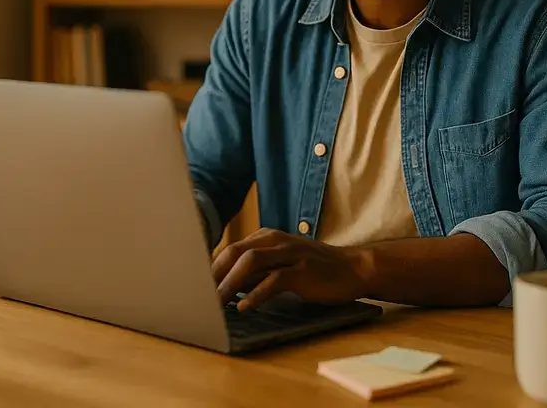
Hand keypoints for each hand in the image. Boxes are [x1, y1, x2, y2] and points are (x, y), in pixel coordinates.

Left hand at [212, 228, 369, 310]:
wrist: (352, 268)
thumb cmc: (313, 270)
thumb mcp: (281, 264)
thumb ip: (255, 272)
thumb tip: (223, 287)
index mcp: (267, 237)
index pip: (230, 249)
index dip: (210, 268)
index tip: (194, 287)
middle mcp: (275, 241)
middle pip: (235, 252)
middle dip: (214, 275)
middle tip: (197, 296)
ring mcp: (290, 254)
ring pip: (251, 262)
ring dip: (229, 284)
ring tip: (215, 303)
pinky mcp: (303, 270)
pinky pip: (274, 280)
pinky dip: (256, 294)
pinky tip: (244, 307)